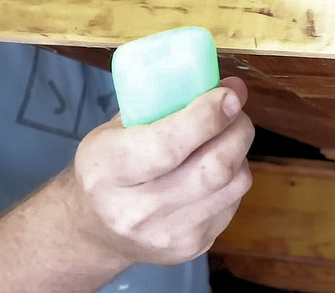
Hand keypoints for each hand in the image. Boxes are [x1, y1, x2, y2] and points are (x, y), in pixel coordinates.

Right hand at [69, 77, 254, 265]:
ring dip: (240, 152)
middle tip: (236, 111)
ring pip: (233, 184)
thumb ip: (165, 104)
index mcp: (108, 170)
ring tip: (227, 136)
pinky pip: (233, 202)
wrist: (94, 230)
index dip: (207, 116)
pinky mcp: (192, 247)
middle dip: (236, 131)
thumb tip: (230, 87)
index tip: (228, 94)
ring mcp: (167, 235)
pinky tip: (216, 166)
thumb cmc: (110, 165)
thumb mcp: (116, 129)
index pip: (168, 145)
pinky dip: (234, 176)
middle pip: (212, 168)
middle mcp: (135, 210)